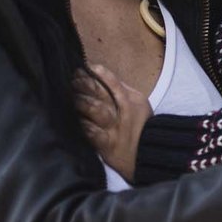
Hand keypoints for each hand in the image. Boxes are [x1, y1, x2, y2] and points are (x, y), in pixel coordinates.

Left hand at [72, 62, 148, 180]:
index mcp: (131, 100)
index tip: (86, 66)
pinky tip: (76, 121)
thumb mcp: (139, 105)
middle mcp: (123, 112)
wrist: (150, 154)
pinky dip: (84, 126)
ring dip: (81, 102)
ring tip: (71, 98)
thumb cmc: (141, 127)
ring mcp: (114, 129)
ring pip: (96, 110)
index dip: (98, 73)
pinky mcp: (107, 145)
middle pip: (101, 94)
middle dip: (85, 85)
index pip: (113, 82)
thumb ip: (122, 91)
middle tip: (73, 80)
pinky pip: (93, 133)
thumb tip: (101, 77)